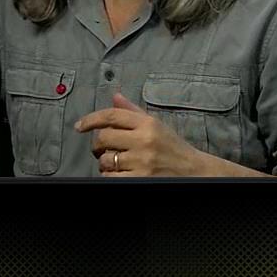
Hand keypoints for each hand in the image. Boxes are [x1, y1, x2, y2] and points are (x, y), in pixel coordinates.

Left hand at [74, 92, 204, 176]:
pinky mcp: (140, 179)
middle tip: (104, 150)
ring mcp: (142, 161)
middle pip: (103, 137)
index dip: (90, 120)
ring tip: (116, 164)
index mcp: (147, 123)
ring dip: (105, 163)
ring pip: (105, 159)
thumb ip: (133, 112)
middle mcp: (144, 140)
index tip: (80, 126)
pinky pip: (111, 177)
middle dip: (99, 145)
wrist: (197, 172)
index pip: (111, 115)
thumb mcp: (156, 125)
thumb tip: (115, 97)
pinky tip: (120, 175)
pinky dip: (110, 177)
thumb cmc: (173, 148)